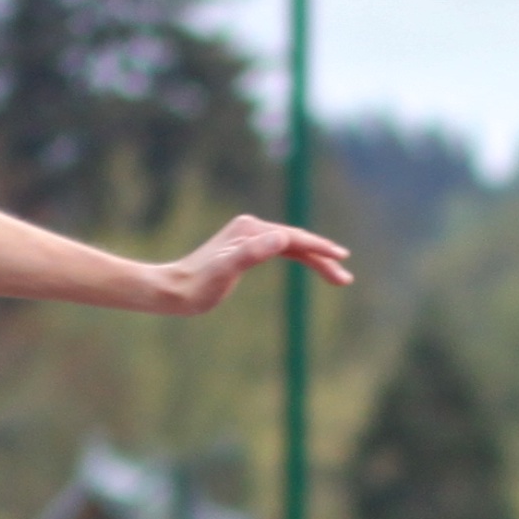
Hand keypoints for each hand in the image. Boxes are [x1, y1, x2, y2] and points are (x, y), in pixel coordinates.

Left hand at [154, 214, 355, 314]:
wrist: (173, 290)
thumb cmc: (197, 287)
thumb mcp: (224, 272)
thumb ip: (250, 253)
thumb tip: (281, 239)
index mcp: (250, 230)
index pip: (294, 238)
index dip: (319, 249)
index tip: (341, 259)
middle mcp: (251, 228)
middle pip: (296, 241)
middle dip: (323, 258)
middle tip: (345, 278)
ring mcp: (249, 236)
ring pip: (291, 246)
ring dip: (315, 259)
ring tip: (337, 277)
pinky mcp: (245, 247)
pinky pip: (281, 250)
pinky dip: (299, 258)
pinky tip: (309, 265)